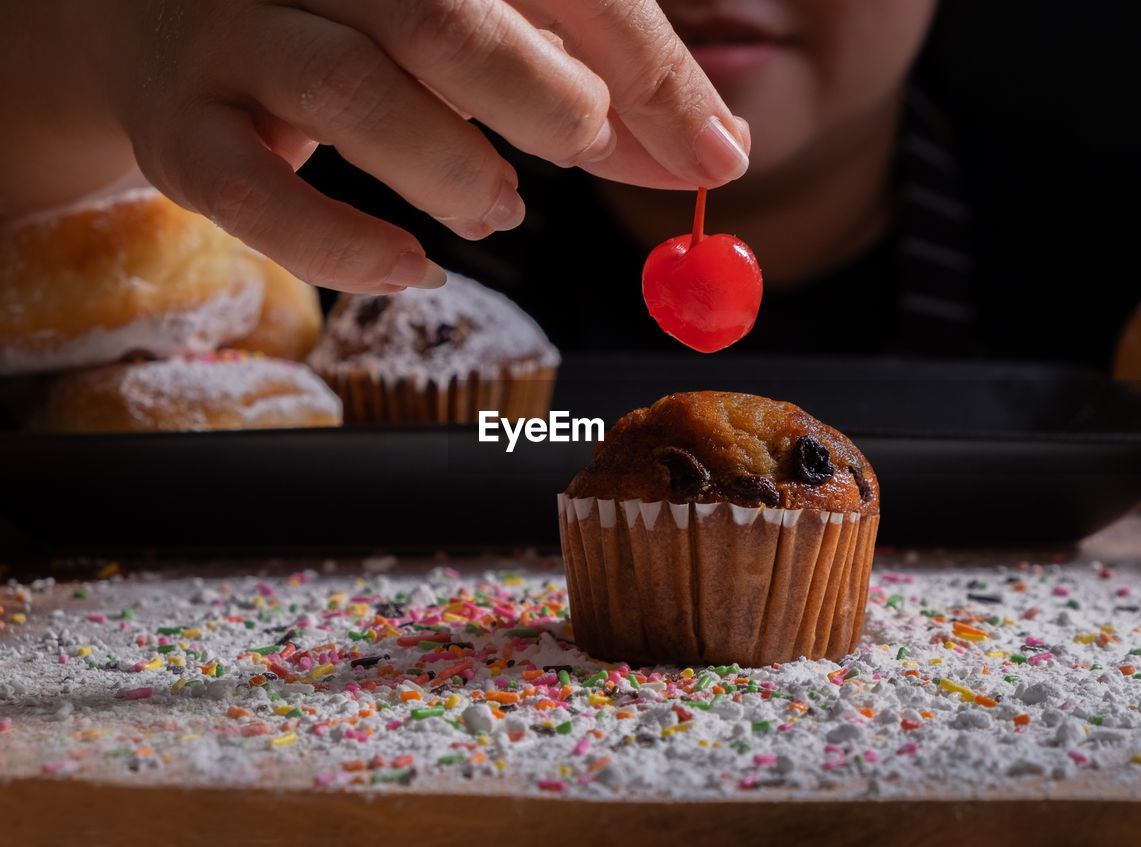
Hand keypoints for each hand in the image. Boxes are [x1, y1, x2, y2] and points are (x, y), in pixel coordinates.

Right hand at [1, 0, 749, 293]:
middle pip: (446, 15)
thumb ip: (597, 83)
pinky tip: (409, 266)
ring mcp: (235, 32)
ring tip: (496, 208)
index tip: (710, 156)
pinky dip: (344, 247)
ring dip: (452, 172)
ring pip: (354, 92)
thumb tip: (712, 154)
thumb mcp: (492, 32)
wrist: (168, 15)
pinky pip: (256, 192)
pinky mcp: (181, 121)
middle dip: (541, 103)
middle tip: (577, 149)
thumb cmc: (362, 22)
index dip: (647, 69)